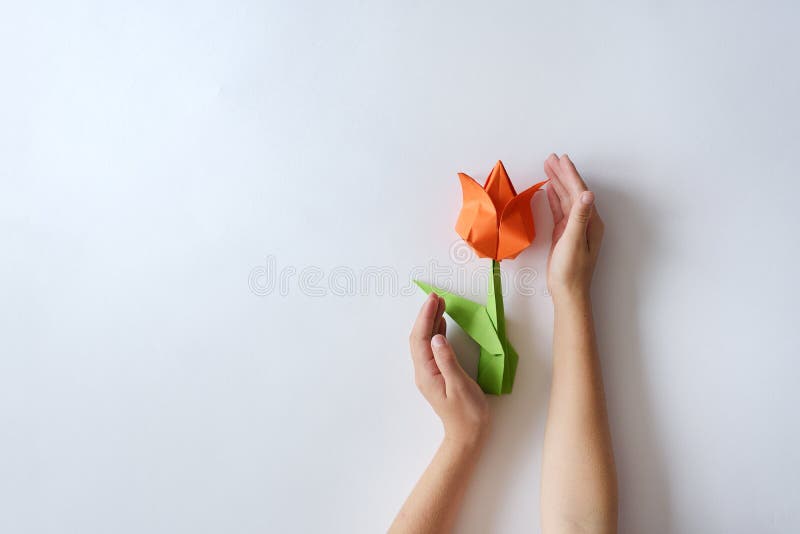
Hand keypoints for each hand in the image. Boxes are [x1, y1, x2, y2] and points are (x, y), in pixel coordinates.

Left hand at [409, 293, 489, 447]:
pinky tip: (442, 324)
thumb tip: (437, 337)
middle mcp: (424, 371)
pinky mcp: (437, 374)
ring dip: (431, 321)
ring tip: (439, 303)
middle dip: (426, 315)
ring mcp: (429, 373)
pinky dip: (436, 332)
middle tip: (436, 296)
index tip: (434, 299)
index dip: (426, 317)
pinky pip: (432, 348)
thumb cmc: (468, 414)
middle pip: (419, 337)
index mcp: (427, 373)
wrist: (468, 435)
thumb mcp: (460, 386)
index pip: (421, 339)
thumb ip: (448, 361)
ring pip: (425, 341)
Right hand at [543, 153, 604, 300]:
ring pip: (565, 199)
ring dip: (557, 182)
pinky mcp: (564, 234)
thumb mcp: (573, 241)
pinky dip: (554, 197)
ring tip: (548, 166)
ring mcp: (574, 227)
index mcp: (590, 222)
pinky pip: (559, 210)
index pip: (579, 192)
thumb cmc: (571, 271)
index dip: (570, 174)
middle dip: (563, 173)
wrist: (567, 292)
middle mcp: (585, 221)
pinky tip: (549, 189)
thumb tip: (587, 193)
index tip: (561, 159)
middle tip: (551, 157)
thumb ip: (578, 216)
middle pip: (573, 191)